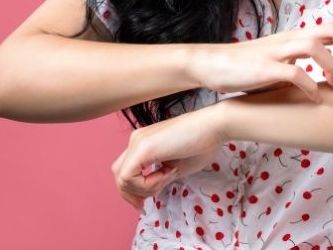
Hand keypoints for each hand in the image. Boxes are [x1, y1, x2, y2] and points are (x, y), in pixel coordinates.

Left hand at [110, 103, 224, 214]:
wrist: (214, 126)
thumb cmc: (202, 144)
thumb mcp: (176, 167)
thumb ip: (160, 178)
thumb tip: (151, 191)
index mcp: (143, 143)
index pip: (125, 171)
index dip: (133, 191)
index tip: (145, 203)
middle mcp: (136, 140)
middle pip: (118, 175)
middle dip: (131, 195)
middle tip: (145, 205)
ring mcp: (137, 142)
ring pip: (122, 179)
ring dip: (144, 189)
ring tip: (168, 177)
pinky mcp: (142, 147)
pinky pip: (129, 177)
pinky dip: (146, 185)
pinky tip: (167, 174)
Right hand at [190, 22, 332, 101]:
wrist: (212, 64)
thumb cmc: (246, 67)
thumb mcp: (279, 62)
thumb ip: (301, 65)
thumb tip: (326, 83)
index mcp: (295, 37)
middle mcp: (289, 39)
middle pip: (332, 29)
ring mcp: (277, 52)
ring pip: (315, 46)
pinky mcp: (264, 68)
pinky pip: (294, 72)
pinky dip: (310, 86)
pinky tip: (315, 100)